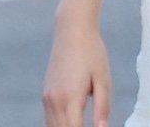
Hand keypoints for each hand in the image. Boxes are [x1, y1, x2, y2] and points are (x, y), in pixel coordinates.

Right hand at [45, 5, 111, 126]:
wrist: (72, 32)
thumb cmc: (92, 53)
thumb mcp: (103, 79)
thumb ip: (102, 107)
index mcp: (70, 98)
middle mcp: (54, 101)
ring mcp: (47, 98)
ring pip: (52, 126)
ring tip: (79, 124)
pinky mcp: (46, 94)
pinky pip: (49, 118)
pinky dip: (58, 124)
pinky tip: (70, 123)